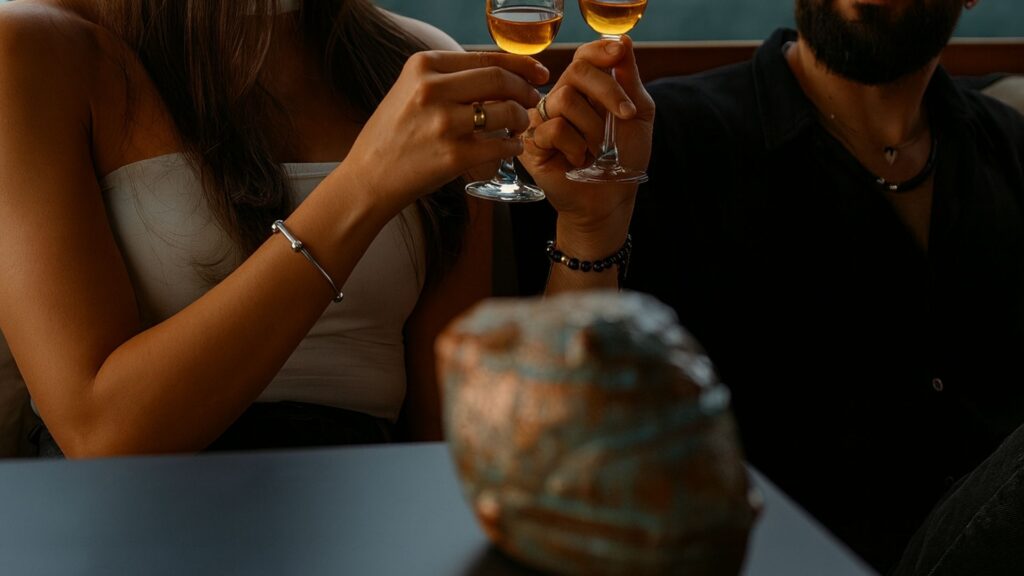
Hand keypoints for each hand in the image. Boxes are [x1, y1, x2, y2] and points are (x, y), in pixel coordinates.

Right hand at [346, 50, 548, 209]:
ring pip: (505, 111)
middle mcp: (432, 89)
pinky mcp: (453, 156)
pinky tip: (511, 147)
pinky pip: (500, 145)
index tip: (537, 72)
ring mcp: (443, 123)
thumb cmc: (393, 134)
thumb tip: (501, 73)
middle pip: (499, 79)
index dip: (520, 64)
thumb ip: (448, 79)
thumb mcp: (410, 90)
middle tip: (533, 99)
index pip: (485, 57)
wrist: (369, 178)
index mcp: (422, 65)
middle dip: (525, 89)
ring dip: (521, 118)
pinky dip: (513, 146)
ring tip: (519, 125)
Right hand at [519, 37, 653, 239]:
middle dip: (606, 92)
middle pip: (575, 71)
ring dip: (592, 128)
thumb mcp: (637, 115)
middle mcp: (560, 99)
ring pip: (564, 100)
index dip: (599, 50)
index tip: (618, 54)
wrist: (611, 199)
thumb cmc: (623, 159)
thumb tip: (623, 41)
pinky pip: (554, 129)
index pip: (583, 56)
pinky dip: (575, 147)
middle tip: (625, 116)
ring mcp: (542, 120)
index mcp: (584, 89)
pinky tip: (578, 161)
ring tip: (597, 150)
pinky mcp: (531, 143)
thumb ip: (629, 80)